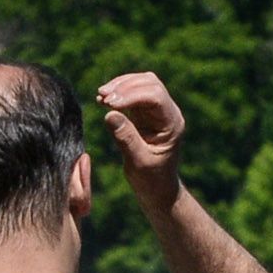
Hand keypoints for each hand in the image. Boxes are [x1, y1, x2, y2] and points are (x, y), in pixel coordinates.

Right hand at [94, 71, 183, 194]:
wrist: (157, 188)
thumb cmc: (152, 180)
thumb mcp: (138, 162)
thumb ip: (126, 138)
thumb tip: (109, 114)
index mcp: (172, 123)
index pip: (155, 96)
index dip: (132, 95)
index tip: (110, 103)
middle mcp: (167, 112)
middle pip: (150, 84)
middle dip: (125, 86)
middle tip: (102, 96)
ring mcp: (157, 111)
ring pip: (141, 84)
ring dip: (120, 86)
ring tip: (100, 96)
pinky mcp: (145, 112)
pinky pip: (132, 93)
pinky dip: (118, 94)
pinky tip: (102, 100)